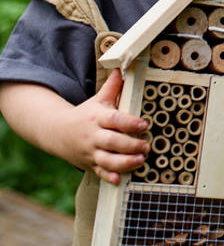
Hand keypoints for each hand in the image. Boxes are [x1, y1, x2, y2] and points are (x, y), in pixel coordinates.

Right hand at [59, 68, 148, 183]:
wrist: (56, 132)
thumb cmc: (85, 114)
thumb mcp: (98, 99)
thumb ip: (113, 86)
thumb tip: (124, 65)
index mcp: (98, 118)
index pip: (115, 120)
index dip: (129, 123)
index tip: (144, 125)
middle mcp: (94, 136)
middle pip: (112, 142)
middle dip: (130, 145)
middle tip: (146, 146)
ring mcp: (91, 152)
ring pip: (107, 160)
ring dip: (124, 163)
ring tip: (141, 160)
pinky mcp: (89, 164)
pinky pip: (98, 173)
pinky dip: (108, 177)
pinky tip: (119, 180)